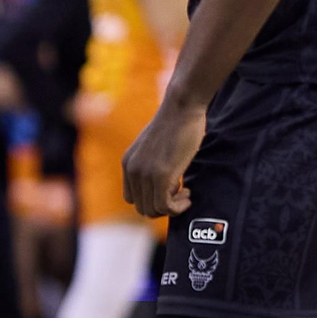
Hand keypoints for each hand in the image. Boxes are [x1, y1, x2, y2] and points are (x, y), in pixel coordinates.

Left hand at [122, 99, 206, 217]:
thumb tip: (163, 181)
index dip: (152, 198)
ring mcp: (145, 174)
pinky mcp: (161, 176)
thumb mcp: (154, 145)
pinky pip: (166, 207)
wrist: (182, 106)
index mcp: (128, 163)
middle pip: (142, 207)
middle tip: (181, 191)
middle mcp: (132, 170)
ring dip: (172, 207)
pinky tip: (188, 193)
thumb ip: (151, 162)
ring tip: (185, 192)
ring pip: (153, 210)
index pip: (132, 198)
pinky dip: (178, 207)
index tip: (170, 188)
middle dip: (163, 205)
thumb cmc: (176, 122)